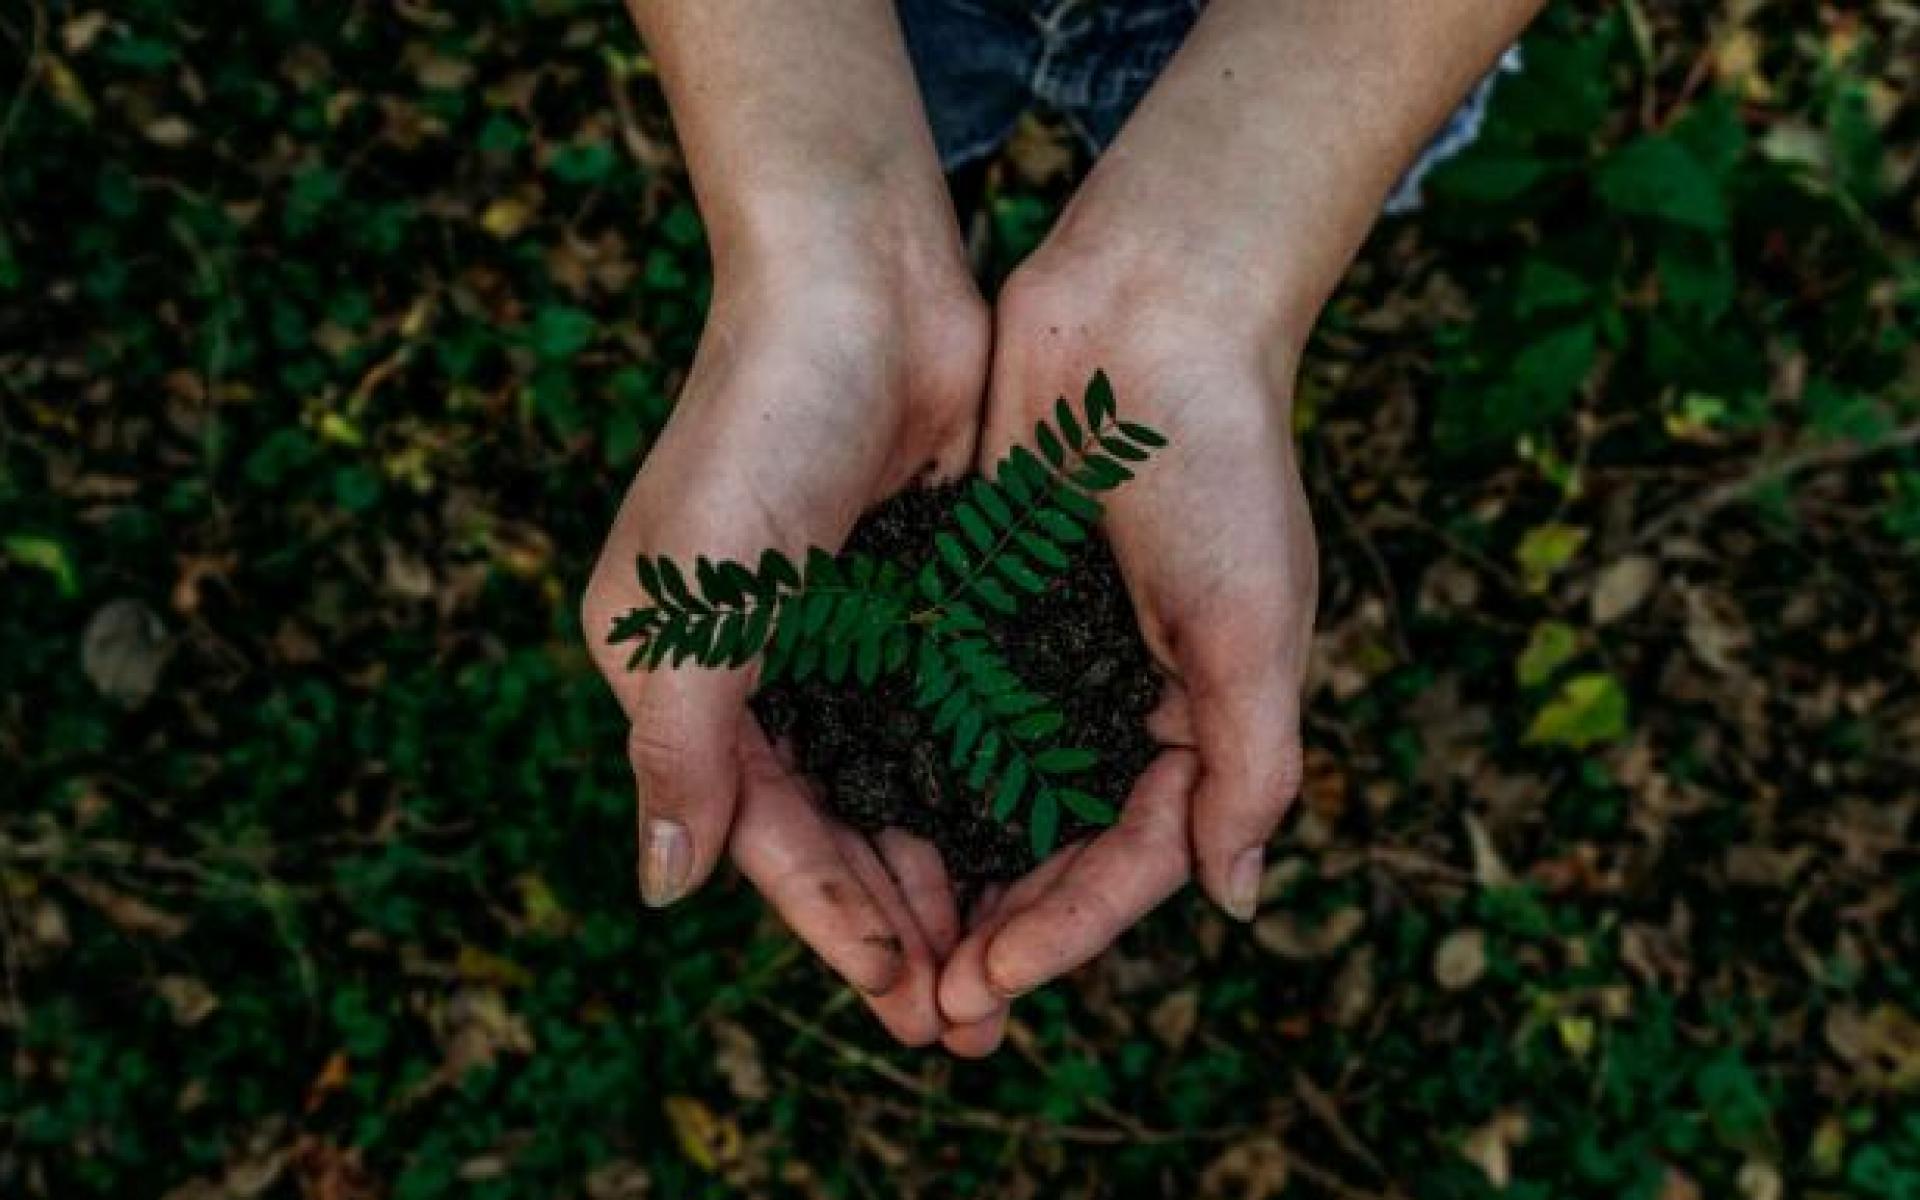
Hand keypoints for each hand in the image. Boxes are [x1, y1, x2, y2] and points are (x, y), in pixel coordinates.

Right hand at [581, 253, 991, 1044]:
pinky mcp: (918, 597)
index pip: (762, 831)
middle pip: (835, 826)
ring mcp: (844, 634)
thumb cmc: (759, 427)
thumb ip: (679, 747)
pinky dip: (982, 782)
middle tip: (968, 1015)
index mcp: (684, 676)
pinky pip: (950, 718)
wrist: (859, 282)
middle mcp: (760, 668)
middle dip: (897, 921)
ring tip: (1007, 955)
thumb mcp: (694, 599)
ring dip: (946, 869)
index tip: (903, 993)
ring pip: (899, 785)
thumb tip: (664, 889)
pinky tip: (1032, 840)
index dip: (830, 918)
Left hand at [937, 244, 1317, 1043]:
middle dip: (997, 928)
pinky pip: (936, 707)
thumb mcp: (1255, 624)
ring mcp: (1042, 655)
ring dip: (943, 871)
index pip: (1129, 861)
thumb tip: (1234, 901)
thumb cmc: (1221, 463)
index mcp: (1194, 719)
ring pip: (984, 794)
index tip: (988, 981)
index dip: (1065, 931)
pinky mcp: (977, 602)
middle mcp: (1114, 700)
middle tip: (929, 1005)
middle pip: (1050, 849)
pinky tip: (852, 820)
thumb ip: (1250, 764)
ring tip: (886, 945)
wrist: (1149, 310)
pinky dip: (903, 767)